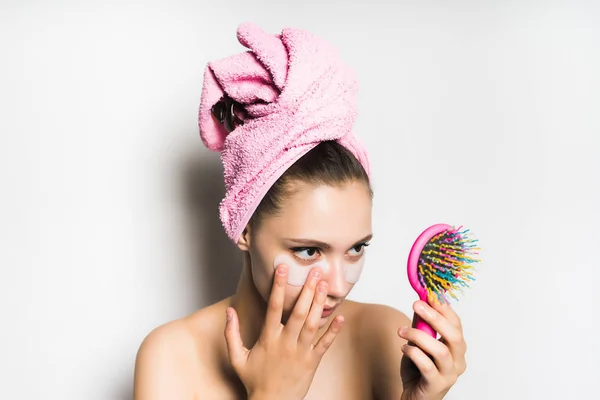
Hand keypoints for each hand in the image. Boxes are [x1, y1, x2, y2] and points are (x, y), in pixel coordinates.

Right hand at [224, 265, 343, 399]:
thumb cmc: (254, 380)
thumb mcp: (237, 358)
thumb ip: (232, 334)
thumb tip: (229, 312)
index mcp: (268, 338)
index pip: (274, 307)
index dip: (278, 287)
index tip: (282, 269)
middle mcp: (285, 342)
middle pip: (299, 312)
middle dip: (307, 290)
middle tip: (315, 271)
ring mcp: (300, 352)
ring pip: (313, 324)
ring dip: (320, 304)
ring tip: (325, 285)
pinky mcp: (312, 362)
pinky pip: (325, 344)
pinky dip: (334, 331)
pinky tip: (341, 317)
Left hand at [398, 300, 466, 399]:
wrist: (415, 397)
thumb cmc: (419, 369)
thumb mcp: (419, 343)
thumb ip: (422, 325)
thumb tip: (420, 301)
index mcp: (457, 348)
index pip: (456, 324)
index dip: (444, 308)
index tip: (429, 294)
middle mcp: (458, 361)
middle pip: (454, 335)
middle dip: (435, 317)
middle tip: (416, 305)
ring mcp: (449, 374)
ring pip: (440, 350)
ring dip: (418, 336)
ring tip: (401, 331)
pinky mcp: (436, 385)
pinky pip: (427, 366)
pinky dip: (413, 353)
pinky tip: (403, 348)